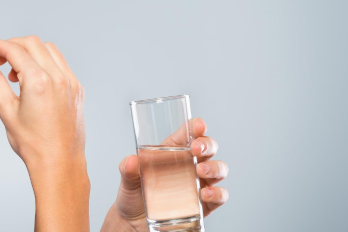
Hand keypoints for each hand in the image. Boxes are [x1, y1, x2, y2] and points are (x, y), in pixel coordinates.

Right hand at [0, 35, 88, 231]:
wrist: (59, 163)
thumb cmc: (33, 144)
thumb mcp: (7, 111)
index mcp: (39, 82)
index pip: (13, 50)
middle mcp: (58, 77)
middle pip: (31, 43)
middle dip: (9, 46)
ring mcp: (70, 82)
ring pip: (47, 50)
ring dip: (27, 53)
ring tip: (12, 73)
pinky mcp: (76, 88)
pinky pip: (59, 63)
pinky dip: (42, 62)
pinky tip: (31, 79)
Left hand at [102, 118, 228, 231]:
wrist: (134, 224)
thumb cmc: (134, 195)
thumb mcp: (128, 180)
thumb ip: (128, 170)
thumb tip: (131, 160)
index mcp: (172, 152)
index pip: (188, 133)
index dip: (196, 126)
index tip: (198, 125)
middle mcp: (189, 165)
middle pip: (209, 147)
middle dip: (207, 144)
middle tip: (197, 149)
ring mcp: (199, 184)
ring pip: (219, 169)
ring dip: (214, 168)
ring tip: (200, 171)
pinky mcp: (204, 204)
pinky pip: (220, 196)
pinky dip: (218, 193)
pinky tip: (206, 194)